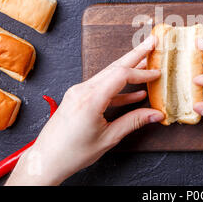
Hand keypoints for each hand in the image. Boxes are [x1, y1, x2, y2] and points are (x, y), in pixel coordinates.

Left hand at [6, 36, 163, 185]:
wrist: (45, 160)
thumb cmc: (71, 153)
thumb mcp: (108, 138)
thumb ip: (133, 122)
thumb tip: (155, 114)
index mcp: (90, 99)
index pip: (121, 76)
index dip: (142, 72)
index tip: (157, 73)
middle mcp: (82, 90)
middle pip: (114, 67)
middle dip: (135, 54)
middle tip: (151, 41)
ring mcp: (78, 92)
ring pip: (108, 74)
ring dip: (128, 68)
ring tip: (145, 61)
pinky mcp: (78, 97)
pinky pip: (102, 86)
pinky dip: (118, 88)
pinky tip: (134, 93)